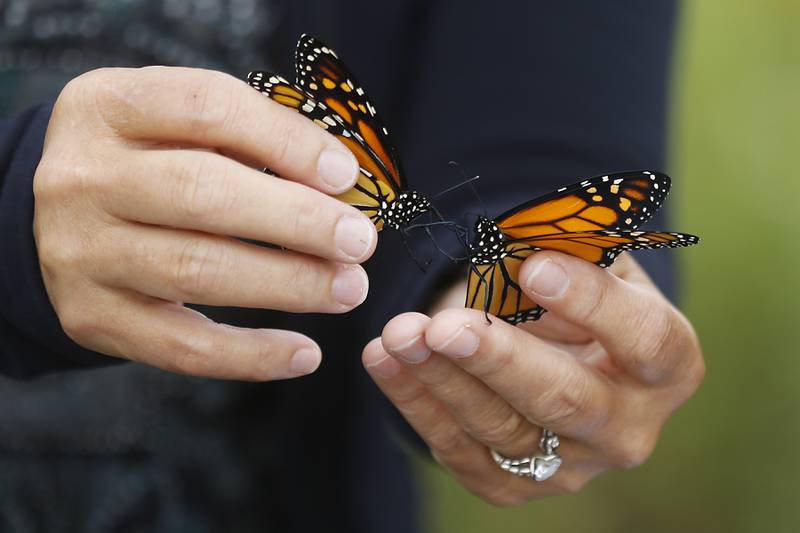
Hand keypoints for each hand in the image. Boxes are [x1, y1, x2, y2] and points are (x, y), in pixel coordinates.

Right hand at [34, 66, 376, 379]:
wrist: (48, 217)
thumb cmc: (144, 161)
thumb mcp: (175, 124)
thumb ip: (249, 137)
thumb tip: (340, 183)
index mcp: (110, 106)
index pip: (207, 108)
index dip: (286, 141)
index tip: (345, 176)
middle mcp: (84, 177)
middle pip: (201, 192)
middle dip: (296, 220)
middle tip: (358, 241)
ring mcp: (81, 251)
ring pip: (195, 271)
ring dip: (287, 284)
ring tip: (347, 288)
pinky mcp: (93, 316)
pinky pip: (180, 345)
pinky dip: (251, 355)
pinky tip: (304, 353)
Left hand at [362, 252, 703, 504]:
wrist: (559, 356)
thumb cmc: (576, 299)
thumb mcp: (586, 263)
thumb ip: (564, 252)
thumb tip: (514, 248)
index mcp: (667, 364)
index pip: (644, 339)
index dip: (592, 303)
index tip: (534, 268)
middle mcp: (627, 426)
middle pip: (567, 399)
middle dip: (499, 360)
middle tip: (446, 326)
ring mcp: (571, 466)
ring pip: (502, 429)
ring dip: (442, 379)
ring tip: (399, 334)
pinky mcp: (515, 487)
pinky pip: (460, 452)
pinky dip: (417, 404)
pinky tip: (384, 361)